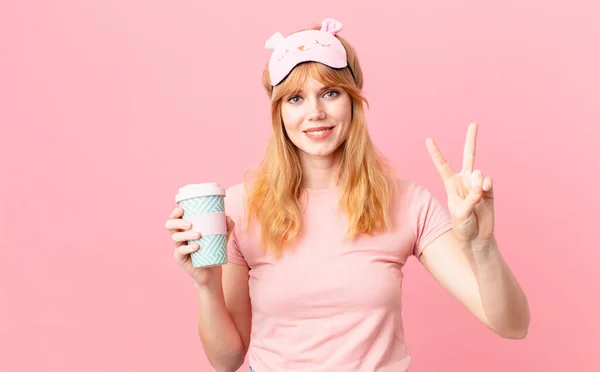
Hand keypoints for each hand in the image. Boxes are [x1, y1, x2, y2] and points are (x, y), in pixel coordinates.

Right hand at [165, 207, 235, 285]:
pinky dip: (188, 248)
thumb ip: (227, 226)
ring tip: (198, 235)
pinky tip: (196, 247)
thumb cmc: (213, 249)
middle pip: (170, 226)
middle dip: (177, 222)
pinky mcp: (180, 258)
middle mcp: (179, 236)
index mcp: (185, 228)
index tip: (182, 209)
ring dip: (186, 234)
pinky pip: (181, 251)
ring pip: (175, 238)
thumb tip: (227, 217)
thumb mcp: (222, 236)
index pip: (175, 217)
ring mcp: (179, 247)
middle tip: (190, 224)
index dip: (175, 212)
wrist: (212, 269)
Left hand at [426, 123, 494, 241]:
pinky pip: (487, 180)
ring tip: (474, 198)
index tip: (428, 139)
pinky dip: (485, 186)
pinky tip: (484, 193)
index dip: (436, 152)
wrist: (476, 238)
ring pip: (478, 173)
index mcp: (451, 184)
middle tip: (474, 123)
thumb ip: (470, 196)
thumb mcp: (460, 212)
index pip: (442, 165)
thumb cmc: (462, 227)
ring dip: (476, 185)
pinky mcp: (489, 189)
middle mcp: (464, 180)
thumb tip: (480, 181)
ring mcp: (477, 184)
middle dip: (471, 140)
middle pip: (468, 156)